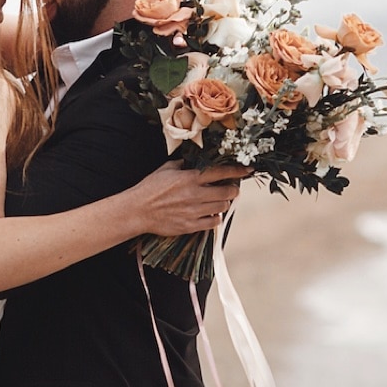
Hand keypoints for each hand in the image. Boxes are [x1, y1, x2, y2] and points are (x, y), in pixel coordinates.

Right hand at [127, 163, 249, 236]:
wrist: (138, 211)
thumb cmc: (150, 188)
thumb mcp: (166, 169)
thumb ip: (183, 164)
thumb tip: (195, 160)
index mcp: (190, 178)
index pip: (221, 172)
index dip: (238, 170)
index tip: (248, 169)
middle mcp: (195, 194)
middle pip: (227, 192)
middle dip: (232, 189)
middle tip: (231, 188)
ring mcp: (194, 212)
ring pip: (222, 207)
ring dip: (224, 203)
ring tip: (220, 200)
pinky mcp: (191, 226)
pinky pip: (213, 223)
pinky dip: (216, 218)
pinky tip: (211, 214)